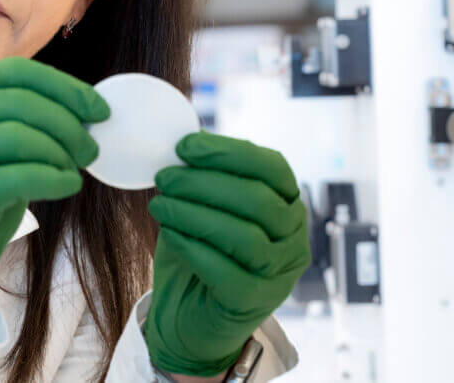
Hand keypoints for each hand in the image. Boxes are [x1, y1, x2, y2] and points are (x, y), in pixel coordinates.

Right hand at [0, 57, 108, 312]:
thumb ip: (24, 121)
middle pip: (23, 103)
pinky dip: (54, 179)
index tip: (97, 110)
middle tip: (91, 149)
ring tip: (72, 170)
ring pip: (22, 137)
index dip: (65, 88)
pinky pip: (23, 175)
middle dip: (69, 126)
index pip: (18, 73)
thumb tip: (86, 112)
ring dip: (60, 153)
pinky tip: (67, 185)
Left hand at [144, 131, 310, 376]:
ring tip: (159, 204)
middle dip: (203, 183)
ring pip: (243, 236)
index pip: (272, 167)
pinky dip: (192, 247)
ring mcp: (279, 274)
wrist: (187, 314)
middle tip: (164, 177)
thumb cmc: (198, 250)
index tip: (184, 147)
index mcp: (288, 204)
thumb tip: (182, 140)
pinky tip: (169, 234)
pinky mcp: (254, 303)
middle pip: (257, 200)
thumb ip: (202, 175)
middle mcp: (294, 239)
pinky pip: (225, 271)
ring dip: (193, 213)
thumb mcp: (203, 205)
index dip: (229, 152)